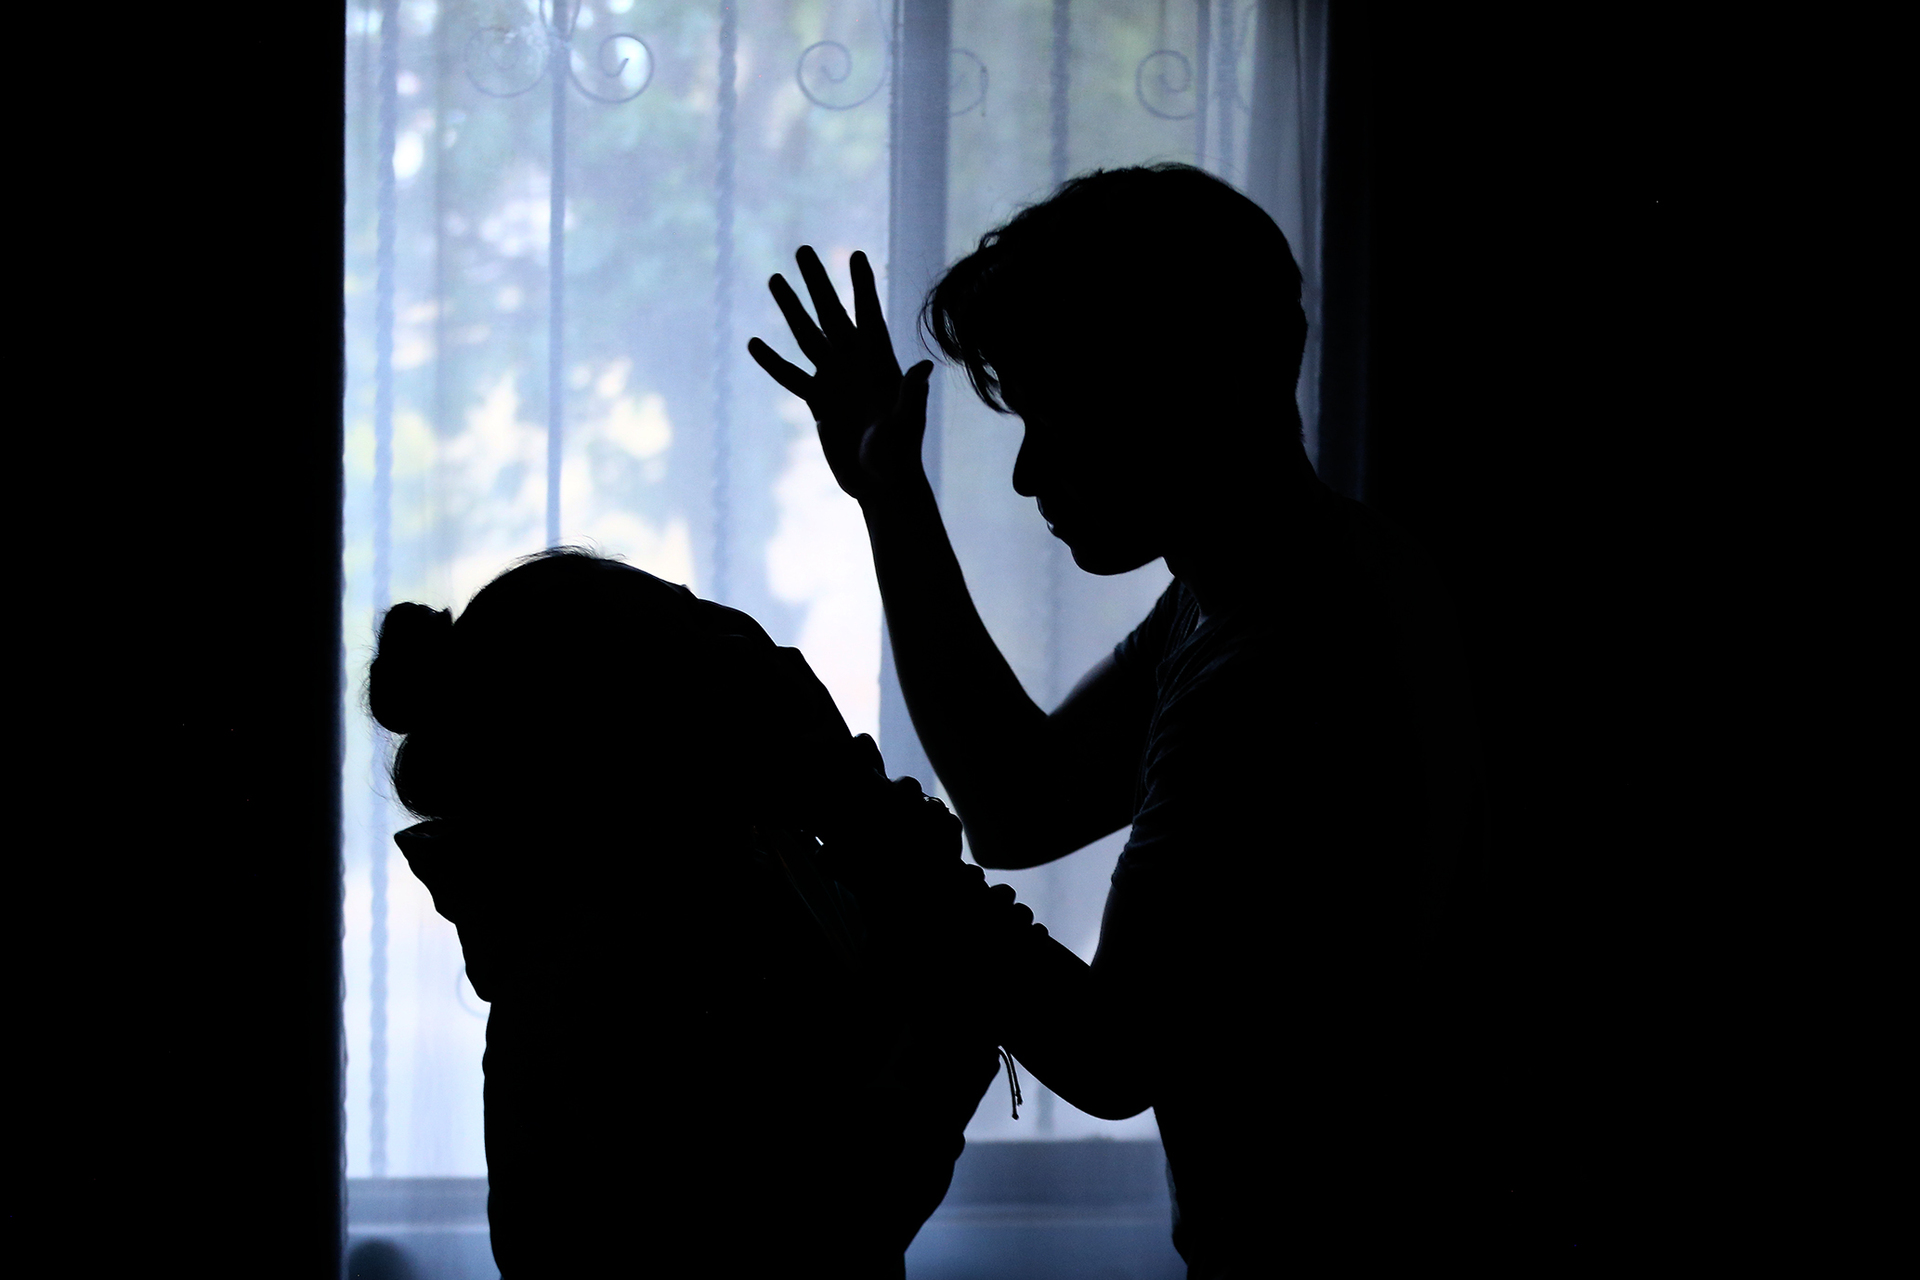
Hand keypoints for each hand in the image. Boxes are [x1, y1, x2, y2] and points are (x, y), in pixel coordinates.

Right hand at [748, 246, 934, 505]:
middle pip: (831, 314)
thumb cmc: (901, 455)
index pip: (869, 314)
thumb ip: (912, 395)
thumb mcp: (907, 423)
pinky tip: (754, 342)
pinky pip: (790, 376)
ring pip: (807, 336)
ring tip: (774, 279)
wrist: (881, 483)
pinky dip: (772, 361)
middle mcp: (855, 364)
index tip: (855, 254)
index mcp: (880, 362)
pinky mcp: (818, 402)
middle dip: (818, 281)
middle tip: (802, 249)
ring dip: (791, 308)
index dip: (862, 285)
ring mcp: (834, 380)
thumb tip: (922, 369)